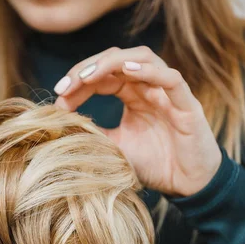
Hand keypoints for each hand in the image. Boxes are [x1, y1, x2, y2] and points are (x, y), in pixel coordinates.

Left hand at [54, 46, 221, 196]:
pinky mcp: (187, 104)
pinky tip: (128, 72)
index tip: (58, 95)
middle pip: (117, 59)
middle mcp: (149, 87)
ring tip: (88, 75)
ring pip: (143, 58)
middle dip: (88, 68)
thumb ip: (93, 132)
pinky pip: (171, 78)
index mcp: (132, 94)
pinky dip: (150, 71)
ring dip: (113, 62)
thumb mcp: (114, 147)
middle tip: (65, 86)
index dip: (78, 79)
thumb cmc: (154, 164)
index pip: (102, 74)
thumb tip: (61, 123)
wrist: (187, 185)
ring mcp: (168, 92)